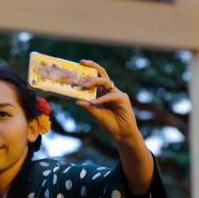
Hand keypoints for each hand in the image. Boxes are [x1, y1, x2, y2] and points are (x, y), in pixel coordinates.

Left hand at [76, 59, 153, 193]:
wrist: (121, 134)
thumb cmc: (109, 124)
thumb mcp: (95, 114)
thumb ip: (87, 106)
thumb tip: (75, 100)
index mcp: (102, 93)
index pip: (95, 78)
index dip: (87, 72)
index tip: (77, 66)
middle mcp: (109, 90)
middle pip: (102, 74)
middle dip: (92, 66)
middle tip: (82, 63)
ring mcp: (116, 93)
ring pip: (106, 82)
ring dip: (94, 82)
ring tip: (85, 85)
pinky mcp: (123, 99)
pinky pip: (110, 96)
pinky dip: (101, 99)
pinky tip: (94, 103)